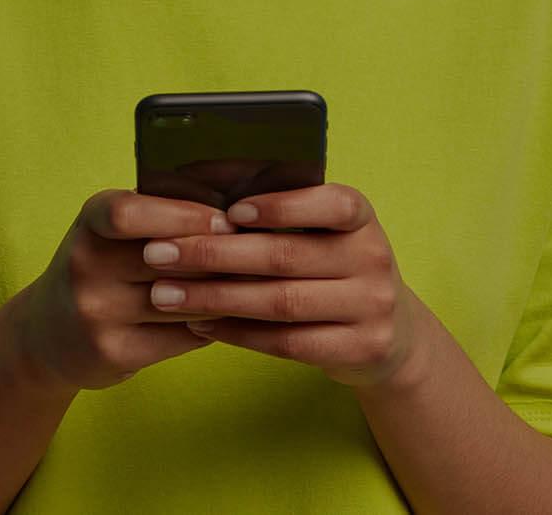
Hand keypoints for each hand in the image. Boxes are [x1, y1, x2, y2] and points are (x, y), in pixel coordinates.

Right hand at [16, 188, 237, 392]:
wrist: (47, 334)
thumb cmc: (99, 265)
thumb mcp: (113, 228)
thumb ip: (161, 211)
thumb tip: (235, 202)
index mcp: (91, 220)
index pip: (130, 212)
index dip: (183, 215)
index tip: (225, 220)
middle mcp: (85, 264)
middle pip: (165, 258)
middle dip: (217, 255)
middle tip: (259, 251)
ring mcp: (96, 312)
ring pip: (181, 300)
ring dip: (223, 292)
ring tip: (256, 282)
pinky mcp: (112, 352)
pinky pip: (180, 336)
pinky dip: (210, 324)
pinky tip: (228, 315)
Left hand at [143, 182, 425, 390]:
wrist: (391, 334)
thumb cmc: (335, 267)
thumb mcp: (327, 234)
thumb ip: (283, 217)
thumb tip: (205, 202)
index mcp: (360, 216)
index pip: (329, 203)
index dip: (280, 207)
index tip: (228, 212)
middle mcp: (373, 257)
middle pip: (286, 256)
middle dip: (215, 255)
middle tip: (160, 254)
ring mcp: (371, 306)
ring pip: (282, 303)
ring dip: (216, 298)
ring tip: (166, 294)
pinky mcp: (361, 349)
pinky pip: (288, 343)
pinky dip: (238, 333)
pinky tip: (201, 324)